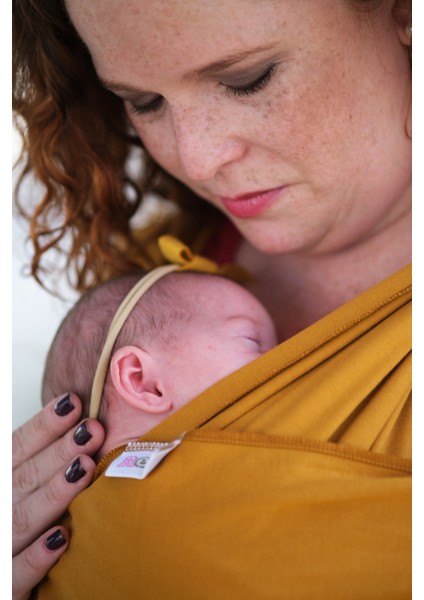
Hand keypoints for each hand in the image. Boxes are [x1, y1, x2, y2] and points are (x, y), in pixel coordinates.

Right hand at [12, 394, 104, 599]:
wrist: (5, 568)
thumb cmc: (18, 524)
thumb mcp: (21, 485)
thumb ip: (40, 464)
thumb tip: (83, 423)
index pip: (16, 450)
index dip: (43, 426)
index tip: (73, 403)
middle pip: (23, 478)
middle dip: (58, 452)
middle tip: (92, 430)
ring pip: (22, 519)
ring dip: (53, 493)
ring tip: (84, 468)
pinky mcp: (6, 588)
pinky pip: (17, 574)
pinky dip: (37, 556)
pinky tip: (62, 537)